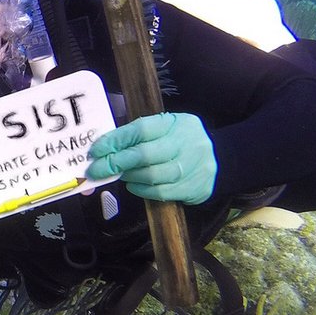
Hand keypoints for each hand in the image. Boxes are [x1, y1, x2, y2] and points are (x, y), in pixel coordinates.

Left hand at [86, 112, 216, 204]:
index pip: (141, 129)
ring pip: (152, 176)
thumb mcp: (165, 129)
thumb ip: (139, 136)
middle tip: (97, 169)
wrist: (218, 159)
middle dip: (116, 162)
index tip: (96, 150)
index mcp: (177, 122)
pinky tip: (134, 186)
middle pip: (145, 154)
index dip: (116, 140)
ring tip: (119, 175)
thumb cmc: (179, 142)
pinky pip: (161, 192)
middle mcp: (188, 142)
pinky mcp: (195, 186)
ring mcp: (194, 165)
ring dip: (129, 176)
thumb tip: (104, 148)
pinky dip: (142, 190)